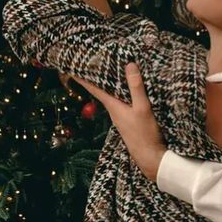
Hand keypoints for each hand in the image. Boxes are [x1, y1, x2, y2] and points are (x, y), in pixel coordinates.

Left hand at [75, 64, 166, 181]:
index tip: (71, 69)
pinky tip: (124, 89)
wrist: (150, 158)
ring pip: (110, 96)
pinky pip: (119, 101)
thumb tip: (129, 65)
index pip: (94, 89)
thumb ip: (136, 88)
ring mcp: (120, 116)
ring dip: (107, 84)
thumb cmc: (144, 134)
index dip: (82, 79)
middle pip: (100, 91)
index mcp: (112, 106)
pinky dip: (118, 91)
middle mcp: (113, 111)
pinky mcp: (128, 120)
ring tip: (106, 71)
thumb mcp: (142, 108)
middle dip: (94, 78)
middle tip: (89, 64)